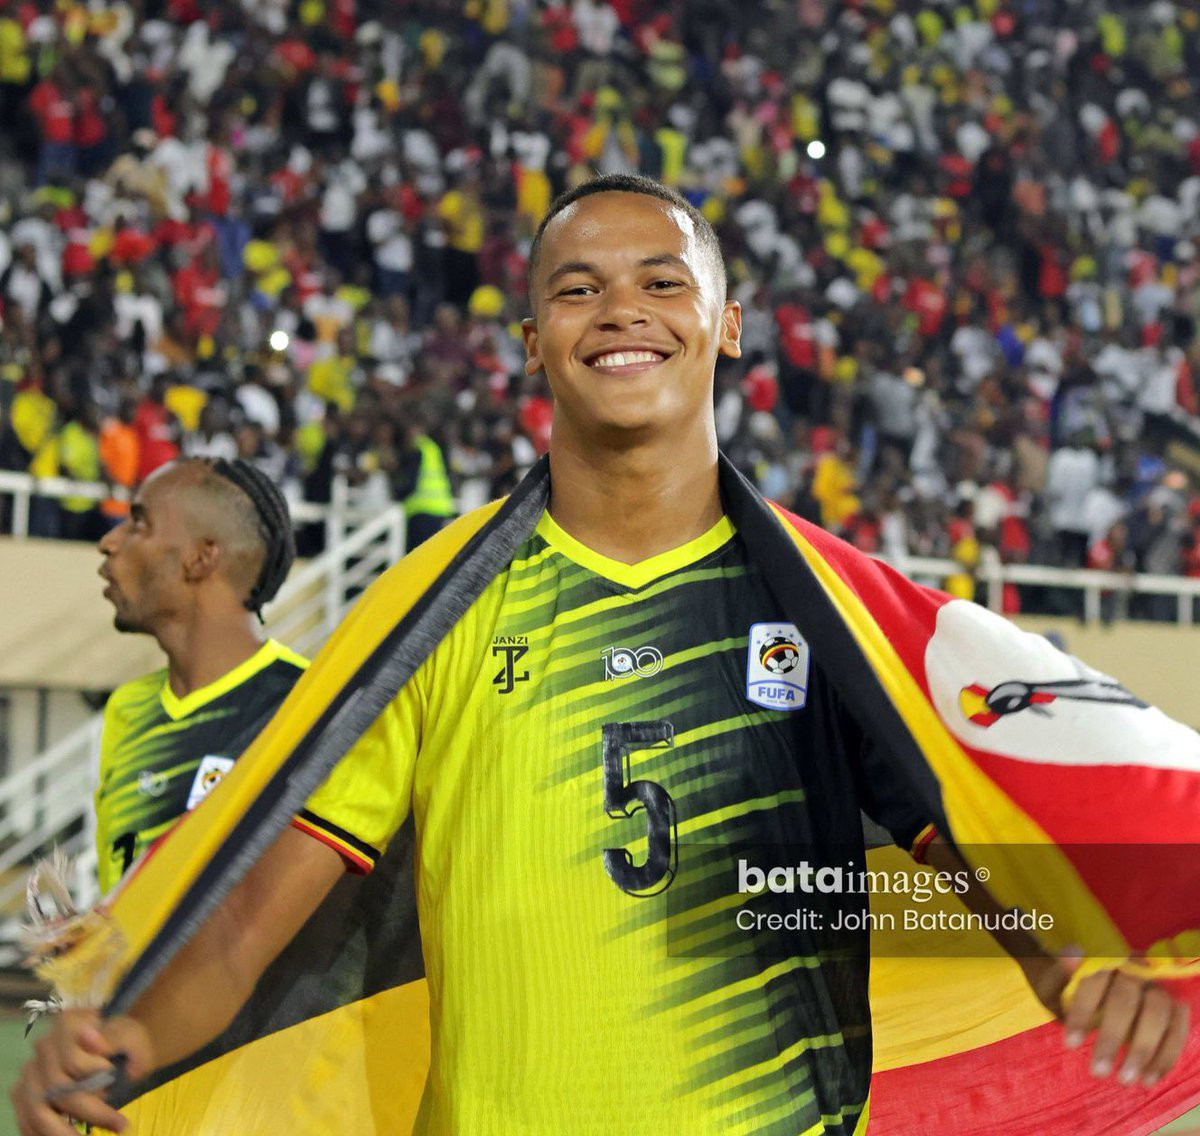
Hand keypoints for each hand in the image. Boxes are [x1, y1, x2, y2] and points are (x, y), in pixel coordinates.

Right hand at [10, 1009, 151, 1134]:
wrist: (121, 1047)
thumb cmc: (127, 1039)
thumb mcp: (132, 1035)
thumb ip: (115, 1038)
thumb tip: (89, 1037)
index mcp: (68, 1023)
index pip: (71, 1058)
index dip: (92, 1072)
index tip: (112, 1074)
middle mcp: (44, 1045)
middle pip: (56, 1087)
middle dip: (89, 1110)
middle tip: (119, 1123)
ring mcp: (31, 1070)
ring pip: (38, 1110)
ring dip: (65, 1131)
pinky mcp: (25, 1094)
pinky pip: (27, 1122)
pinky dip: (47, 1134)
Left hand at [1058, 955, 1189, 1087]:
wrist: (1096, 988)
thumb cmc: (1072, 986)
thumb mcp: (1056, 980)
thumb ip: (1060, 972)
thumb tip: (1071, 954)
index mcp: (1102, 957)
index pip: (1093, 980)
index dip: (1082, 1011)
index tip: (1070, 1043)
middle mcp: (1134, 967)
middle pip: (1126, 1000)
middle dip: (1111, 1037)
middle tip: (1098, 1070)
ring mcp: (1157, 986)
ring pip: (1157, 1015)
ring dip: (1142, 1050)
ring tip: (1126, 1079)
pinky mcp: (1174, 1007)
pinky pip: (1177, 1030)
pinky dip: (1165, 1056)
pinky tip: (1149, 1078)